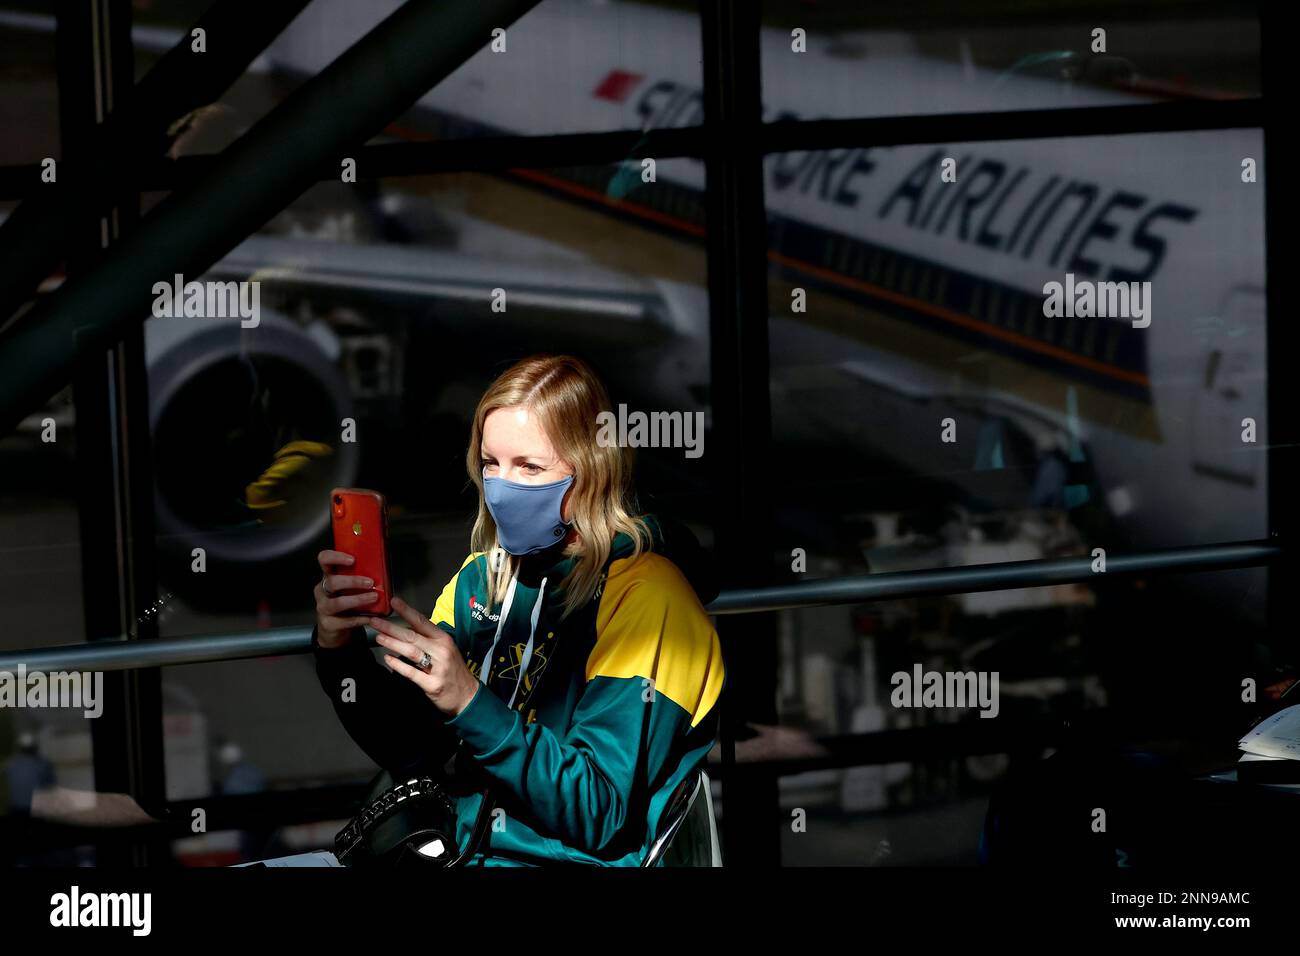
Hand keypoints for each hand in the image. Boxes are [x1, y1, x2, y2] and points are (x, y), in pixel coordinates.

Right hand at [314, 549, 379, 646]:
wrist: (334, 628)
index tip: (352, 559)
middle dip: (352, 581)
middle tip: (370, 582)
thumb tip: (382, 570)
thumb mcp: (349, 587)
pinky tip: (370, 617)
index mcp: (328, 576)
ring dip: (358, 600)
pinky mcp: (328, 623)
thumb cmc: (345, 601)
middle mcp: (322, 590)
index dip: (336, 557)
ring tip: (373, 598)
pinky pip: (344, 621)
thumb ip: (359, 578)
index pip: (324, 560)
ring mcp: (322, 607)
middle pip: (332, 582)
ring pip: (337, 602)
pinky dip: (359, 618)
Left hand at [361, 596, 479, 717]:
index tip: (394, 602)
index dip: (407, 611)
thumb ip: (428, 640)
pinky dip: (398, 665)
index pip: (422, 621)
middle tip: (375, 622)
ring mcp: (438, 668)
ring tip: (379, 638)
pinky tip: (388, 659)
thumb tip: (405, 629)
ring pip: (411, 651)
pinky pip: (412, 673)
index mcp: (444, 639)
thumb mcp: (445, 650)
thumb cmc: (453, 671)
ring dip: (393, 643)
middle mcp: (441, 651)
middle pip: (413, 636)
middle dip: (392, 628)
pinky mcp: (433, 684)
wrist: (467, 695)